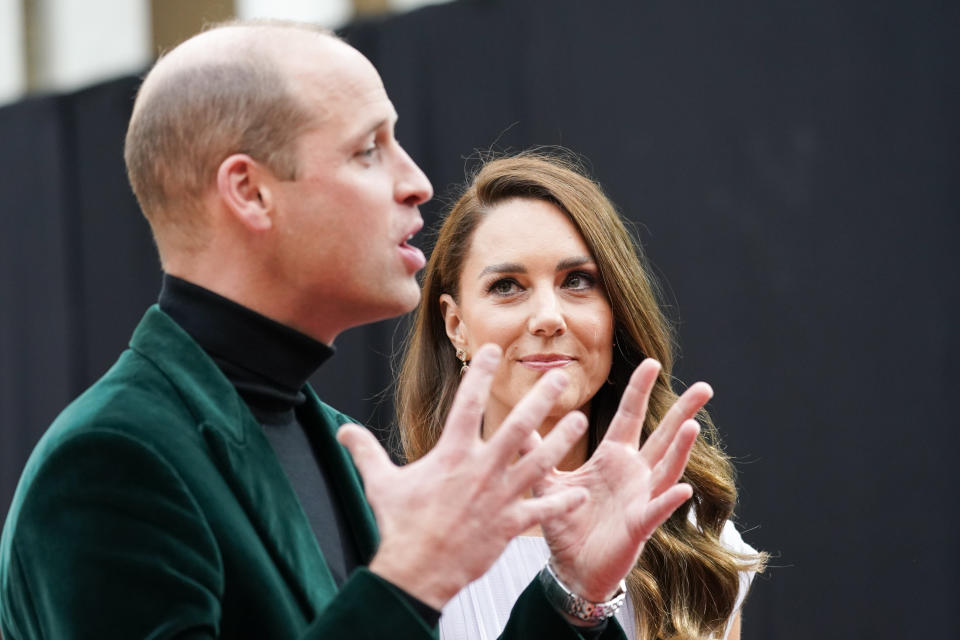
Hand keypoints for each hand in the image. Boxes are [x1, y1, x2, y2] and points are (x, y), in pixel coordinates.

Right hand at [337, 344, 590, 608]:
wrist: (417, 571)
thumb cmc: (400, 525)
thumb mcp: (380, 483)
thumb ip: (365, 451)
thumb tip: (343, 430)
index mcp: (452, 454)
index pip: (467, 403)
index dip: (481, 372)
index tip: (493, 350)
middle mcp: (481, 469)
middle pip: (518, 426)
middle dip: (541, 397)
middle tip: (560, 376)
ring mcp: (500, 496)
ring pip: (540, 461)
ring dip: (563, 440)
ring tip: (581, 419)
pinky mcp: (510, 524)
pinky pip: (543, 510)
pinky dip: (563, 502)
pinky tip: (582, 492)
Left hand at [534, 359, 708, 602]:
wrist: (571, 569)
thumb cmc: (566, 524)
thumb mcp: (548, 481)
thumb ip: (536, 450)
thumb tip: (517, 418)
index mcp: (612, 458)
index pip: (629, 416)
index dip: (640, 390)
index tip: (652, 362)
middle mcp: (633, 473)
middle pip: (661, 436)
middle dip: (682, 412)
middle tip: (703, 387)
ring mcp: (640, 498)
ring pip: (666, 469)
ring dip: (680, 449)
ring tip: (692, 427)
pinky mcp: (639, 526)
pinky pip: (656, 511)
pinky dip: (669, 500)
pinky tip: (683, 489)